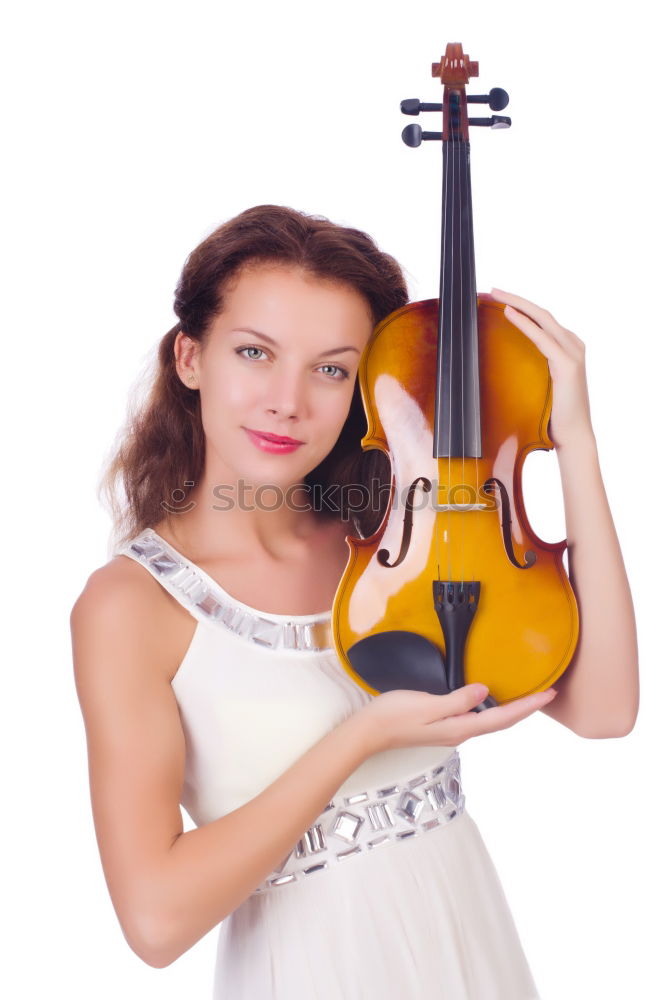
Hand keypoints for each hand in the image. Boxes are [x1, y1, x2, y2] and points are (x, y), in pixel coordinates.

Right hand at [356, 682, 557, 753]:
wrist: (369, 732)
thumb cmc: (394, 716)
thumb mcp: (427, 703)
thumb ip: (457, 699)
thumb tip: (485, 691)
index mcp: (460, 727)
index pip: (502, 717)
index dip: (527, 706)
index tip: (548, 695)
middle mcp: (461, 732)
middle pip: (502, 721)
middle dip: (526, 709)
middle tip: (547, 694)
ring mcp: (452, 730)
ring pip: (491, 720)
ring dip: (512, 710)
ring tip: (528, 697)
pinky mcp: (444, 725)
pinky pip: (478, 717)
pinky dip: (494, 709)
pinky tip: (493, 700)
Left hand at [486, 288, 592, 448]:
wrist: (572, 436)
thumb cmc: (552, 415)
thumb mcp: (539, 384)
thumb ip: (531, 367)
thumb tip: (505, 360)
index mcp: (567, 347)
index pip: (542, 319)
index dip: (521, 305)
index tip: (498, 298)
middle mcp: (573, 345)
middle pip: (541, 312)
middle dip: (516, 298)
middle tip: (492, 289)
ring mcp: (572, 352)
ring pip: (542, 317)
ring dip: (517, 303)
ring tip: (496, 294)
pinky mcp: (567, 364)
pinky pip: (542, 337)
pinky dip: (524, 323)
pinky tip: (509, 313)